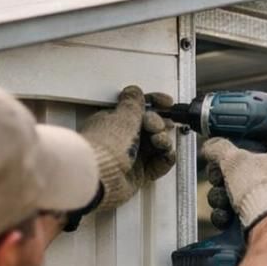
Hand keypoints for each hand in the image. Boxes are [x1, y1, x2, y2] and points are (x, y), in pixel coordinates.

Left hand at [78, 85, 177, 212]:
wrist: (100, 175)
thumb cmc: (105, 145)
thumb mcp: (123, 116)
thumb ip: (133, 104)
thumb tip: (134, 91)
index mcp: (115, 121)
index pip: (138, 109)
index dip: (154, 104)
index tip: (166, 103)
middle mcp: (123, 138)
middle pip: (151, 127)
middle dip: (159, 124)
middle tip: (155, 126)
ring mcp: (132, 156)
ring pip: (157, 145)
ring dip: (163, 140)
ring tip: (158, 141)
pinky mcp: (139, 174)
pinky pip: (159, 163)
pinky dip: (165, 158)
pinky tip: (165, 153)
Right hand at [201, 138, 266, 236]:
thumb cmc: (259, 186)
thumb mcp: (234, 157)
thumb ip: (219, 148)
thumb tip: (210, 146)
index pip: (249, 155)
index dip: (230, 158)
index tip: (218, 163)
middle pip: (238, 178)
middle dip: (221, 182)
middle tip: (219, 182)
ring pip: (235, 199)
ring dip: (221, 200)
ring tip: (222, 202)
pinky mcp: (262, 223)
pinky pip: (237, 218)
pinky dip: (227, 217)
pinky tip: (225, 217)